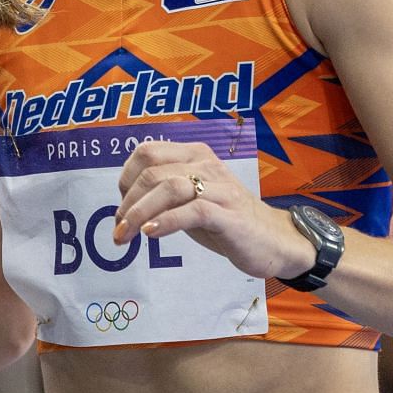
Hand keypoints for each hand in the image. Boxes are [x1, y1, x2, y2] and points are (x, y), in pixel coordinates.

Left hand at [111, 139, 313, 279]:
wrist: (272, 240)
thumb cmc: (226, 218)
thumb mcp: (191, 198)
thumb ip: (164, 193)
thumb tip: (125, 203)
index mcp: (195, 154)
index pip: (146, 152)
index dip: (125, 179)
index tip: (122, 207)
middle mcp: (206, 165)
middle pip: (152, 172)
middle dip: (128, 203)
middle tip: (119, 230)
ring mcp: (220, 188)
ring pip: (169, 189)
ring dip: (140, 213)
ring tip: (127, 234)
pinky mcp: (229, 214)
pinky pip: (194, 210)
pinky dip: (167, 221)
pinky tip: (151, 233)